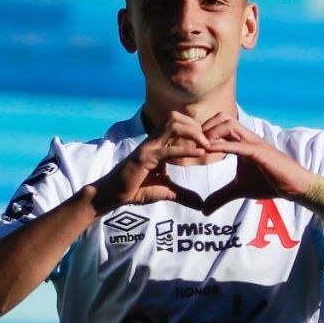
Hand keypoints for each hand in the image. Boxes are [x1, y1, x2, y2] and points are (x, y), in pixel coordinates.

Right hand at [91, 111, 209, 213]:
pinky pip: (167, 150)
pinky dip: (185, 150)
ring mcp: (148, 148)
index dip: (195, 129)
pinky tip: (200, 153)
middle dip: (196, 126)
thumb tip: (201, 204)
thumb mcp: (166, 192)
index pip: (178, 125)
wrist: (113, 195)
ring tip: (206, 145)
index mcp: (158, 144)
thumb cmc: (136, 189)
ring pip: (172, 125)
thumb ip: (184, 195)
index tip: (210, 142)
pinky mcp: (145, 159)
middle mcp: (153, 141)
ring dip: (192, 132)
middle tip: (210, 141)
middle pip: (176, 118)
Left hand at [201, 113, 314, 213]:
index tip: (190, 143)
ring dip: (211, 132)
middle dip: (204, 126)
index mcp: (241, 142)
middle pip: (222, 117)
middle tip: (192, 142)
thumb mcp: (239, 190)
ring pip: (229, 124)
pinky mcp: (259, 152)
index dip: (203, 131)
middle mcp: (247, 138)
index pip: (219, 126)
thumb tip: (204, 209)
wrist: (293, 186)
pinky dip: (222, 146)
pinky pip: (238, 144)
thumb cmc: (269, 183)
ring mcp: (253, 143)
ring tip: (199, 146)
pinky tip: (208, 151)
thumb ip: (221, 196)